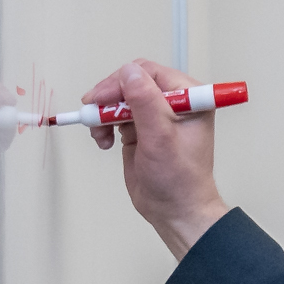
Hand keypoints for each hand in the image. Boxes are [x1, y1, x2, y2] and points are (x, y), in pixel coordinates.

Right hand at [85, 59, 229, 258]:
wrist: (175, 210)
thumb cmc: (177, 178)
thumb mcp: (160, 138)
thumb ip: (145, 102)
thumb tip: (128, 72)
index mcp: (190, 97)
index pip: (148, 73)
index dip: (122, 82)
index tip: (101, 100)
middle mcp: (174, 102)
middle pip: (131, 83)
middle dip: (109, 98)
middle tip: (93, 116)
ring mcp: (156, 116)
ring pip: (120, 99)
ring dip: (103, 113)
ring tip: (99, 135)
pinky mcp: (141, 129)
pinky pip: (115, 116)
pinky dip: (104, 126)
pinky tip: (104, 143)